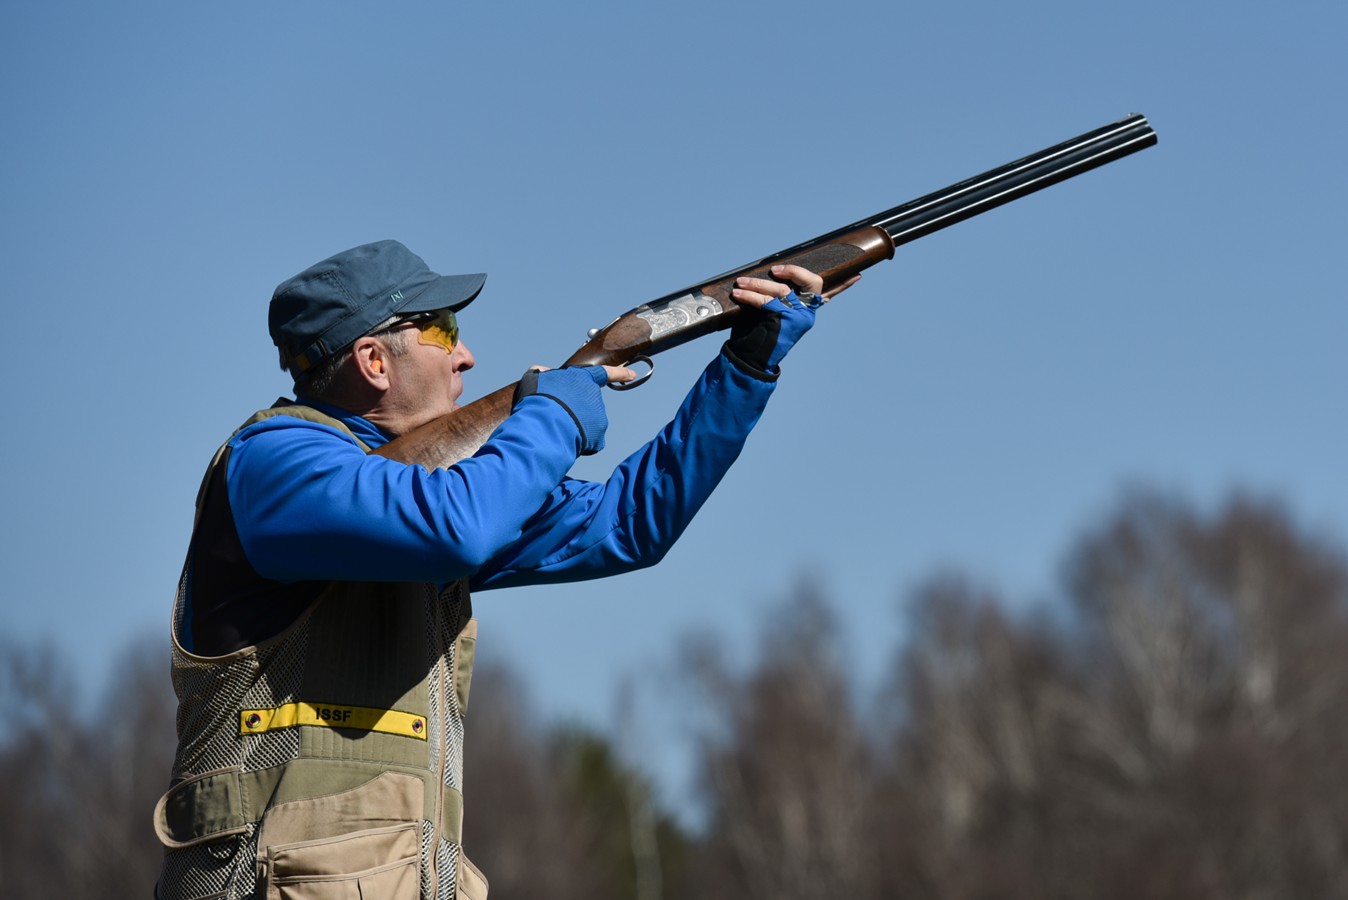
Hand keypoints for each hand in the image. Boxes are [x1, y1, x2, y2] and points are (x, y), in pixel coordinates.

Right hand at [513, 365, 624, 454]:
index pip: (604, 373)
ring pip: (586, 424)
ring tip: (556, 428)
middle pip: (586, 404)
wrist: (544, 422)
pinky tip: (565, 441)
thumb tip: (544, 374)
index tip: (632, 375)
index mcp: (582, 377)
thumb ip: (541, 373)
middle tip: (555, 416)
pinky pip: (589, 441)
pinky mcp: (599, 434)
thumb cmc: (537, 398)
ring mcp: (598, 415)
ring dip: (575, 427)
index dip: (619, 373)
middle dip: (575, 411)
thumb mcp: (534, 378)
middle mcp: (594, 395)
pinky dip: (579, 444)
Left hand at [723, 265, 860, 377]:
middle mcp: (807, 313)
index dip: (844, 284)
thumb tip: (767, 275)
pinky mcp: (788, 320)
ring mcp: (800, 317)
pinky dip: (751, 296)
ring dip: (758, 284)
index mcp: (806, 311)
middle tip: (775, 270)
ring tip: (741, 283)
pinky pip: (768, 300)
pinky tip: (739, 293)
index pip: (830, 294)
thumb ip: (776, 296)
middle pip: (813, 282)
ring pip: (783, 289)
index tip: (857, 276)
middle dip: (794, 271)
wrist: (750, 359)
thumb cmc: (757, 334)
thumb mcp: (768, 311)